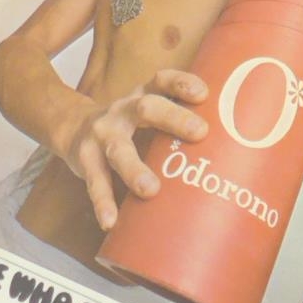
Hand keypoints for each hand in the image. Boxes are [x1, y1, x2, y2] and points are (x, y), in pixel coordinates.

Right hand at [58, 71, 208, 232]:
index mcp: (141, 96)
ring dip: (134, 170)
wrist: (70, 127)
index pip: (162, 81)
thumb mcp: (146, 114)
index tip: (204, 93)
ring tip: (151, 190)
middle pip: (147, 108)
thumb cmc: (125, 125)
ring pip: (118, 150)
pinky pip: (95, 181)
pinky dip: (103, 202)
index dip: (182, 83)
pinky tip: (111, 220)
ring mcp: (101, 135)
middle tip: (200, 132)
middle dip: (173, 118)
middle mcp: (122, 111)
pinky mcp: (86, 160)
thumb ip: (177, 126)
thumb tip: (232, 151)